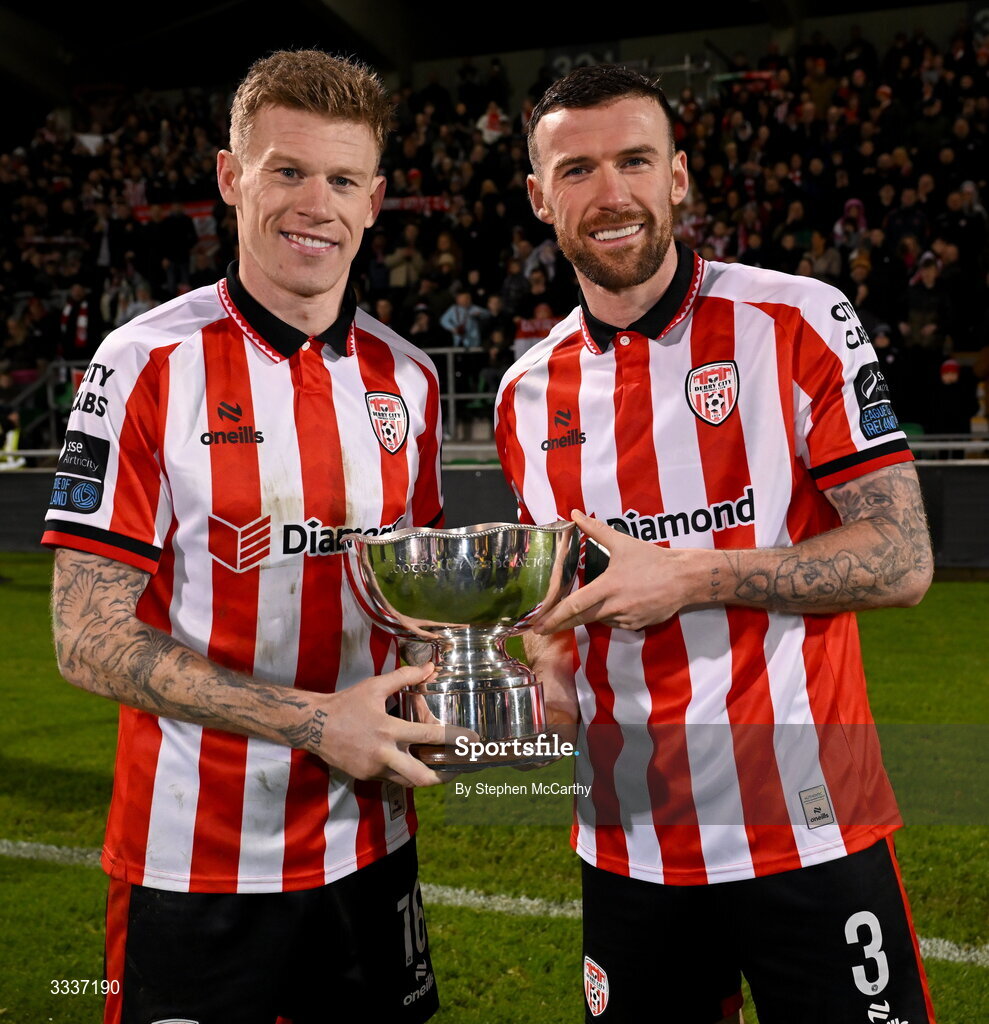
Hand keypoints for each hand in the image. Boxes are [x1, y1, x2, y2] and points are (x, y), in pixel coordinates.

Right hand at [311, 663, 475, 787]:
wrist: (313, 725)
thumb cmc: (346, 703)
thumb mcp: (375, 686)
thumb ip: (405, 676)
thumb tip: (429, 666)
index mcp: (388, 729)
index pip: (429, 736)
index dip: (455, 738)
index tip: (474, 740)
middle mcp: (383, 754)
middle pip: (422, 776)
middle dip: (446, 776)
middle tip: (462, 769)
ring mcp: (374, 769)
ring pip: (409, 782)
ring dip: (428, 777)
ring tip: (445, 769)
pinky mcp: (366, 777)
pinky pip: (393, 779)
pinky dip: (407, 773)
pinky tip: (417, 764)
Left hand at [530, 510, 693, 633]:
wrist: (684, 578)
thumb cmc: (653, 559)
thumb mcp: (623, 543)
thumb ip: (596, 530)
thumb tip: (575, 514)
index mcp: (608, 587)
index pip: (575, 605)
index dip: (554, 617)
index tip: (538, 625)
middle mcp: (615, 607)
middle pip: (581, 619)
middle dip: (559, 625)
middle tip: (541, 630)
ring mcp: (627, 618)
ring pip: (600, 620)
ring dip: (592, 614)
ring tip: (594, 602)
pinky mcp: (638, 625)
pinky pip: (617, 623)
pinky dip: (611, 615)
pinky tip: (618, 603)